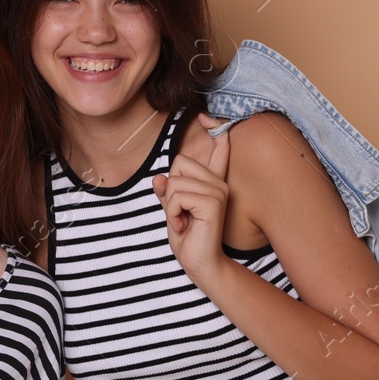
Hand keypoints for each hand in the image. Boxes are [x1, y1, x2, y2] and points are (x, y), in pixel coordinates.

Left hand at [152, 113, 231, 284]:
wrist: (199, 264)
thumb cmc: (188, 238)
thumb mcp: (172, 210)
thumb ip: (167, 192)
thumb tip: (159, 178)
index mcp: (211, 182)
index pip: (219, 149)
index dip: (216, 130)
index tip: (209, 115)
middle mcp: (218, 183)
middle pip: (178, 163)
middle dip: (169, 190)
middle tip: (180, 213)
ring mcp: (217, 191)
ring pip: (174, 182)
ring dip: (170, 206)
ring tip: (183, 221)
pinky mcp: (212, 202)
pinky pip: (176, 195)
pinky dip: (172, 212)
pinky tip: (185, 225)